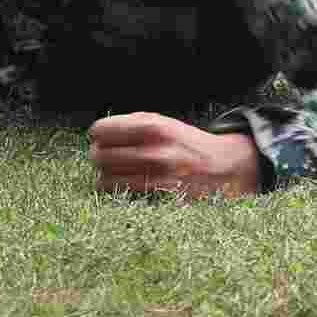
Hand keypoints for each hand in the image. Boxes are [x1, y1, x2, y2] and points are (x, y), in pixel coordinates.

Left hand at [88, 112, 262, 197]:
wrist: (220, 164)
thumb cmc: (185, 141)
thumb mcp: (162, 122)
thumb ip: (131, 124)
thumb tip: (97, 133)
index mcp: (152, 126)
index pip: (103, 130)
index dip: (96, 134)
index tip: (96, 137)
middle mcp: (154, 149)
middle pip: (100, 154)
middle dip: (96, 155)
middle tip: (98, 155)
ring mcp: (157, 174)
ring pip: (106, 176)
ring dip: (102, 174)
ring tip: (106, 171)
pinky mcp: (160, 194)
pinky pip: (121, 192)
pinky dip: (113, 188)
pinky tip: (116, 183)